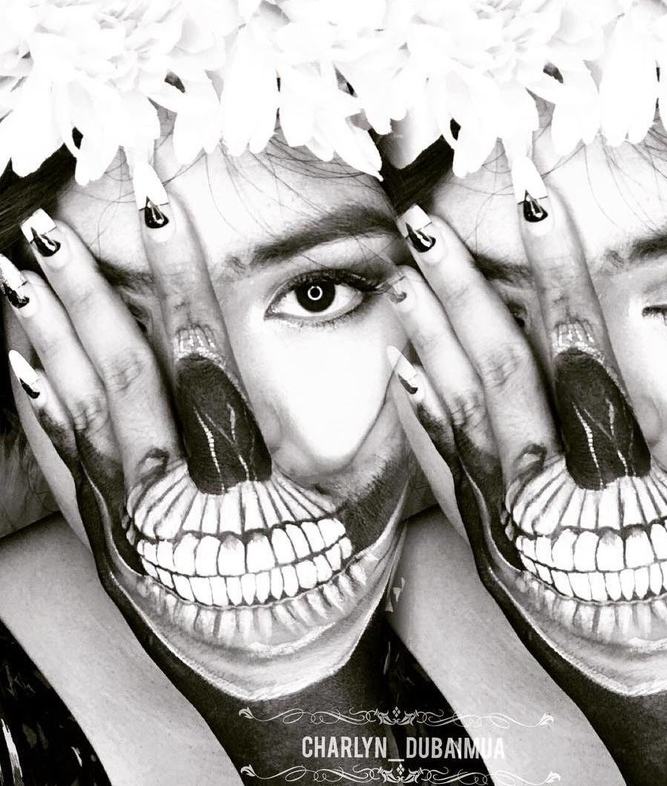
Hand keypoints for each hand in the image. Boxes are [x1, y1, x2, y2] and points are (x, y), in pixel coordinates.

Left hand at [1, 177, 400, 773]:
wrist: (278, 679)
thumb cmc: (327, 591)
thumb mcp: (371, 510)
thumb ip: (381, 430)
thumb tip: (400, 351)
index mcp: (240, 481)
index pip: (202, 357)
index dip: (183, 280)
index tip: (164, 216)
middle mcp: (171, 499)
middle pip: (123, 378)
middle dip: (90, 293)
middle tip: (55, 230)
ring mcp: (130, 524)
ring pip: (81, 416)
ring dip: (51, 338)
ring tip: (22, 274)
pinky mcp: (110, 545)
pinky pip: (66, 471)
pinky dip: (42, 413)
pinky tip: (21, 365)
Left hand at [387, 196, 666, 783]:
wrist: (648, 670)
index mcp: (616, 464)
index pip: (580, 343)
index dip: (558, 268)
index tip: (535, 204)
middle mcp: (548, 482)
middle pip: (500, 366)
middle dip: (464, 286)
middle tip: (426, 222)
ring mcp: (503, 509)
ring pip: (460, 407)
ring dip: (429, 336)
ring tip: (405, 275)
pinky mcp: (480, 532)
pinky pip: (442, 467)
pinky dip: (421, 415)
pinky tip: (401, 368)